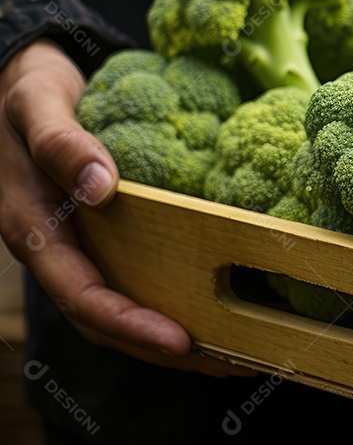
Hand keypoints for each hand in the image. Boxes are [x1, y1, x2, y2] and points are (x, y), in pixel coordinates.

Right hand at [0, 39, 253, 377]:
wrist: (21, 83)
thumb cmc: (25, 93)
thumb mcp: (36, 106)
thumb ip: (61, 144)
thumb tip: (101, 185)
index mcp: (33, 232)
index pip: (84, 297)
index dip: (131, 325)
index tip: (181, 341)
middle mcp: (59, 251)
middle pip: (110, 322)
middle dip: (168, 349)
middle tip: (233, 361)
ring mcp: (82, 248)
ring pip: (127, 308)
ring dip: (178, 337)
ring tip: (239, 352)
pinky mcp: (105, 237)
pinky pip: (139, 278)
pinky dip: (177, 299)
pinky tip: (221, 306)